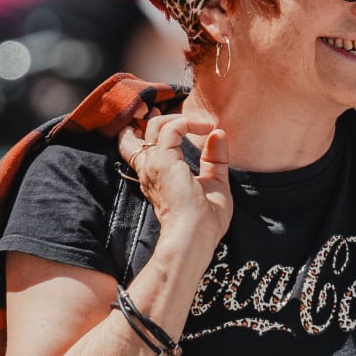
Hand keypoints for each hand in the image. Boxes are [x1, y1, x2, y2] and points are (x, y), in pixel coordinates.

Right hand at [118, 111, 231, 246]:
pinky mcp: (162, 160)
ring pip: (155, 125)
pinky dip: (189, 123)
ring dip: (180, 118)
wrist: (195, 237)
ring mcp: (153, 164)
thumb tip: (218, 133)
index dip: (151, 132)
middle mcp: (149, 169)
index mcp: (155, 177)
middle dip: (158, 119)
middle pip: (137, 133)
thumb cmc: (205, 221)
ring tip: (204, 125)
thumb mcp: (214, 183)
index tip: (182, 124)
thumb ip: (215, 159)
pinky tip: (207, 129)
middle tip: (188, 119)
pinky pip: (171, 128)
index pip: (137, 149)